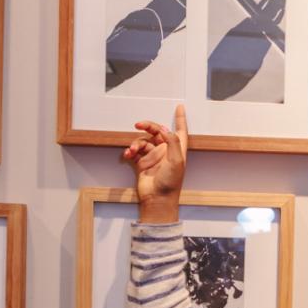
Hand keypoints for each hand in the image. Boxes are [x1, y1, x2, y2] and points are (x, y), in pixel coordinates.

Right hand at [123, 104, 187, 223]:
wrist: (157, 199)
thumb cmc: (170, 183)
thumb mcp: (176, 161)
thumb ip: (172, 143)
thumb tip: (165, 128)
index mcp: (176, 150)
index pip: (180, 131)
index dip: (180, 119)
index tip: (180, 107)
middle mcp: (165, 152)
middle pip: (157, 132)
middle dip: (148, 126)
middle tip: (139, 124)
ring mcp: (153, 157)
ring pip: (143, 141)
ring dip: (136, 143)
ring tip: (132, 150)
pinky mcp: (142, 163)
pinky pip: (135, 151)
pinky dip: (130, 151)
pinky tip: (128, 154)